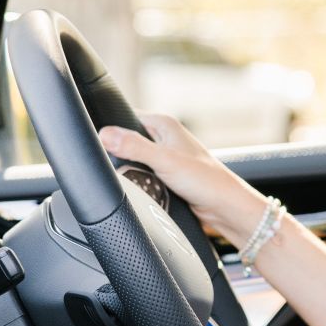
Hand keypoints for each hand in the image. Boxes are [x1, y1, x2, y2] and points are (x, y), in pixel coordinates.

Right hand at [98, 112, 256, 236]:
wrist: (224, 207)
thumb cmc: (206, 180)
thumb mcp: (164, 160)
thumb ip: (134, 147)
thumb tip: (105, 135)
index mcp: (163, 124)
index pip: (124, 117)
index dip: (111, 130)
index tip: (101, 144)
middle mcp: (164, 137)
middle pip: (126, 141)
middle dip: (119, 155)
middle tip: (123, 167)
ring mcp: (164, 157)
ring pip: (133, 160)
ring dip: (131, 171)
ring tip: (136, 179)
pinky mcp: (165, 174)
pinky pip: (142, 175)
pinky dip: (139, 182)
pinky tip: (142, 188)